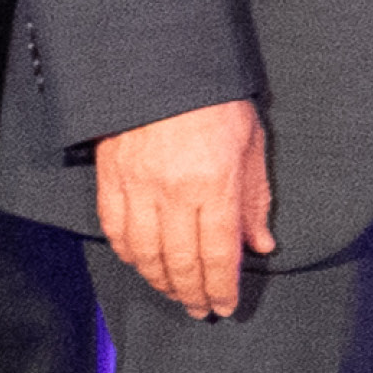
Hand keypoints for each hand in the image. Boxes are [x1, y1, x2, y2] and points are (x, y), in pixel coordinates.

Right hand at [94, 99, 276, 320]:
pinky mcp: (110, 178)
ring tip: (175, 294)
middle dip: (193, 293)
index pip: (218, 253)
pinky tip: (142, 265)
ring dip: (160, 281)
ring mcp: (137, 186)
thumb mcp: (251, 144)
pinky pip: (116, 230)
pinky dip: (129, 255)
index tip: (225, 306)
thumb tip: (261, 243)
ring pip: (145, 254)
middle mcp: (172, 192)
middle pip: (180, 262)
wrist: (163, 63)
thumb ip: (255, 199)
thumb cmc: (214, 99)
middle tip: (201, 309)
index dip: (221, 287)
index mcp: (213, 183)